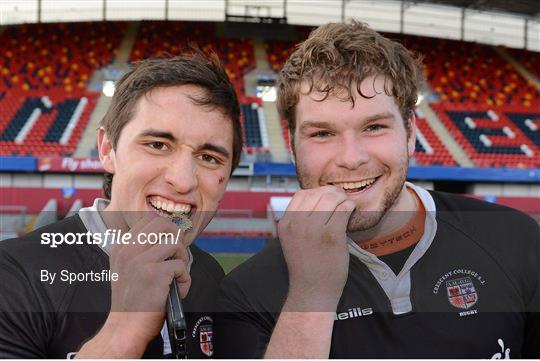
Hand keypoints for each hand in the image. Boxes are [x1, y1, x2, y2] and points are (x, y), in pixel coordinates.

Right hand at [77, 214, 190, 357]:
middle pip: (163, 223)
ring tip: (178, 273)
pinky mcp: (154, 274)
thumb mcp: (126, 268)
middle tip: (177, 255)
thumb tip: (170, 235)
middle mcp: (128, 250)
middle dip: (176, 237)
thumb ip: (141, 250)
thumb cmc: (132, 300)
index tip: (170, 246)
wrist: (125, 327)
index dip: (166, 230)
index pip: (150, 219)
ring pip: (175, 242)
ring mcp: (140, 261)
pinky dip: (185, 278)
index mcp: (121, 246)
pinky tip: (178, 288)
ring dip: (183, 258)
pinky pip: (181, 266)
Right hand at [278, 186, 354, 310]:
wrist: (312, 291)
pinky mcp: (332, 236)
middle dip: (332, 192)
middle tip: (341, 198)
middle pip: (317, 193)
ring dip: (342, 198)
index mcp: (286, 224)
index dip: (316, 192)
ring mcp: (314, 229)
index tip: (327, 197)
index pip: (300, 194)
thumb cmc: (306, 266)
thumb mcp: (293, 239)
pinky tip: (352, 211)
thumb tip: (317, 199)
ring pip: (331, 198)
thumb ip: (299, 221)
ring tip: (347, 204)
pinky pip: (343, 210)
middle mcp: (297, 224)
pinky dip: (350, 207)